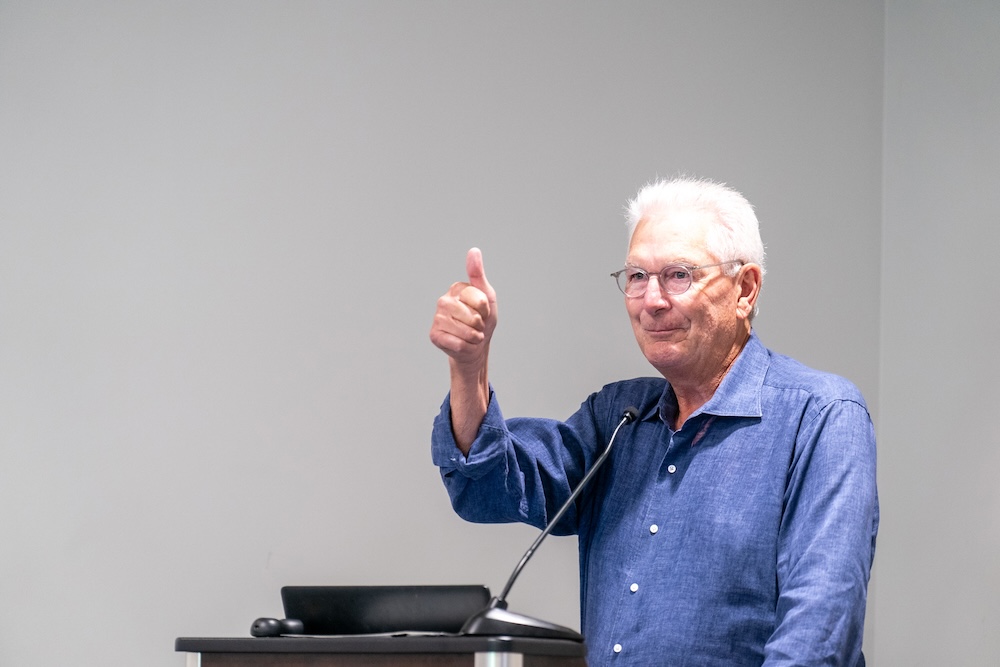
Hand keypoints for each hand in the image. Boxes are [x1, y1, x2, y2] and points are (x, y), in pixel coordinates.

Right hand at [430, 248, 497, 372]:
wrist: (475, 346)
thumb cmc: (483, 320)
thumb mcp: (487, 296)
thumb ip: (478, 275)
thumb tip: (473, 250)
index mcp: (456, 289)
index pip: (480, 301)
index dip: (485, 311)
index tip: (482, 312)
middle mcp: (443, 301)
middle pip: (473, 317)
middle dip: (480, 325)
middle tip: (476, 325)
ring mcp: (437, 318)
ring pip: (466, 331)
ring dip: (474, 337)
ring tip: (470, 334)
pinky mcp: (434, 335)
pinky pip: (458, 343)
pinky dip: (466, 347)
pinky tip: (462, 343)